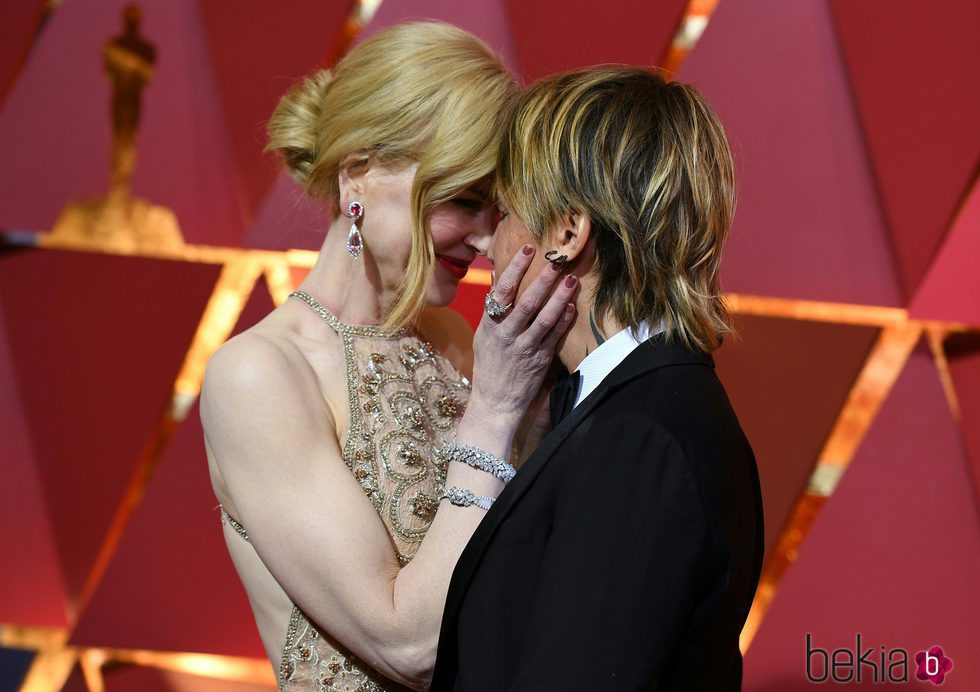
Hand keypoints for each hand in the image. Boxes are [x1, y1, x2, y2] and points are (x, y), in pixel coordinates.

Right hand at [467, 245, 576, 431]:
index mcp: (490, 325)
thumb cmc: (489, 364)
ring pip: (544, 319)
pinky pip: (554, 337)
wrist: (495, 402)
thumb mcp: (484, 334)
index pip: (502, 290)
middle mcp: (507, 335)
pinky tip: (572, 308)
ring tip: (571, 280)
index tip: (528, 249)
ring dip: (558, 298)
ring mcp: (524, 348)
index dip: (515, 268)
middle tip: (557, 261)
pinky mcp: (539, 361)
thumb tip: (498, 273)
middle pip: (526, 302)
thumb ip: (493, 307)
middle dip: (543, 280)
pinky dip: (564, 322)